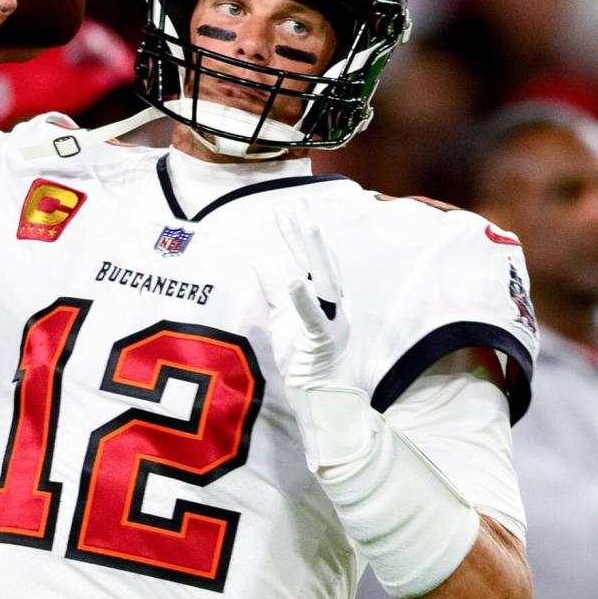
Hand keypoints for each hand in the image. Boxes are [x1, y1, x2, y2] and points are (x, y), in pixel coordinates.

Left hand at [256, 216, 350, 389]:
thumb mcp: (283, 320)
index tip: (286, 210)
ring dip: (316, 252)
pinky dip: (304, 298)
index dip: (298, 235)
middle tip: (298, 202)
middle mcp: (334, 304)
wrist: (319, 396)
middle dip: (308, 231)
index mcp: (325, 298)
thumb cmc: (303, 360)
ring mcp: (333, 320)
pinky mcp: (325, 340)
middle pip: (321, 260)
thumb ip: (275, 293)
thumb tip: (262, 262)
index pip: (311, 260)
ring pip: (326, 280)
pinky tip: (294, 278)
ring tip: (307, 225)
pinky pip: (315, 316)